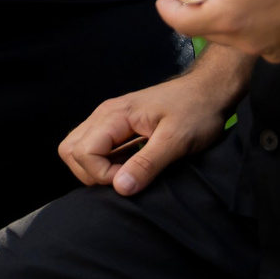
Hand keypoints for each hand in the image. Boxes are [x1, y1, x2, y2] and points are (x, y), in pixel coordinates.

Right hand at [59, 48, 251, 195]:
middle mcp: (104, 114)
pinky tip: (129, 165)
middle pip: (71, 150)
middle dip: (91, 173)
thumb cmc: (196, 111)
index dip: (102, 174)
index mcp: (115, 115)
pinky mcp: (116, 125)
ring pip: (78, 147)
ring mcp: (108, 118)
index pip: (82, 151)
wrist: (208, 90)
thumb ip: (147, 164)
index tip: (132, 180)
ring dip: (95, 168)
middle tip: (124, 180)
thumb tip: (120, 188)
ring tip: (126, 174)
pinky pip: (93, 145)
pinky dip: (104, 162)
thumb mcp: (176, 141)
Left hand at [158, 0, 279, 62]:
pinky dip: (256, 20)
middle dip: (204, 7)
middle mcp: (248, 43)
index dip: (169, 10)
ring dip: (232, 13)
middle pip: (210, 28)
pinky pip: (261, 37)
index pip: (184, 23)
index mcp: (230, 19)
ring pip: (236, 33)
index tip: (163, 0)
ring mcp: (272, 51)